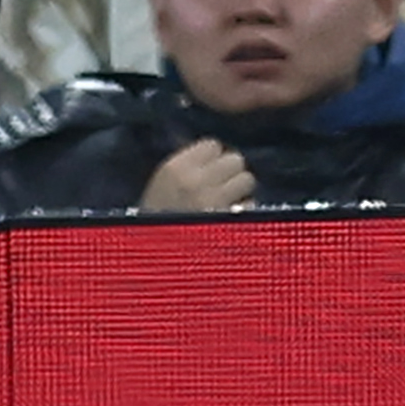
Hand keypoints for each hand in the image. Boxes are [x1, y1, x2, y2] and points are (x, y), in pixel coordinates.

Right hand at [137, 139, 255, 214]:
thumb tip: (215, 155)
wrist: (155, 260)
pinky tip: (230, 220)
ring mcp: (216, 201)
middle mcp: (196, 180)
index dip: (212, 158)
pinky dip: (245, 212)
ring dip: (240, 190)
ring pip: (248, 179)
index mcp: (173, 169)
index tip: (206, 171)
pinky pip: (252, 205)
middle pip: (235, 159)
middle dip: (230, 172)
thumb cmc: (153, 224)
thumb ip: (185, 170)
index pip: (212, 145)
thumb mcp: (158, 188)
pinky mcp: (232, 221)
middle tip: (219, 187)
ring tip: (226, 203)